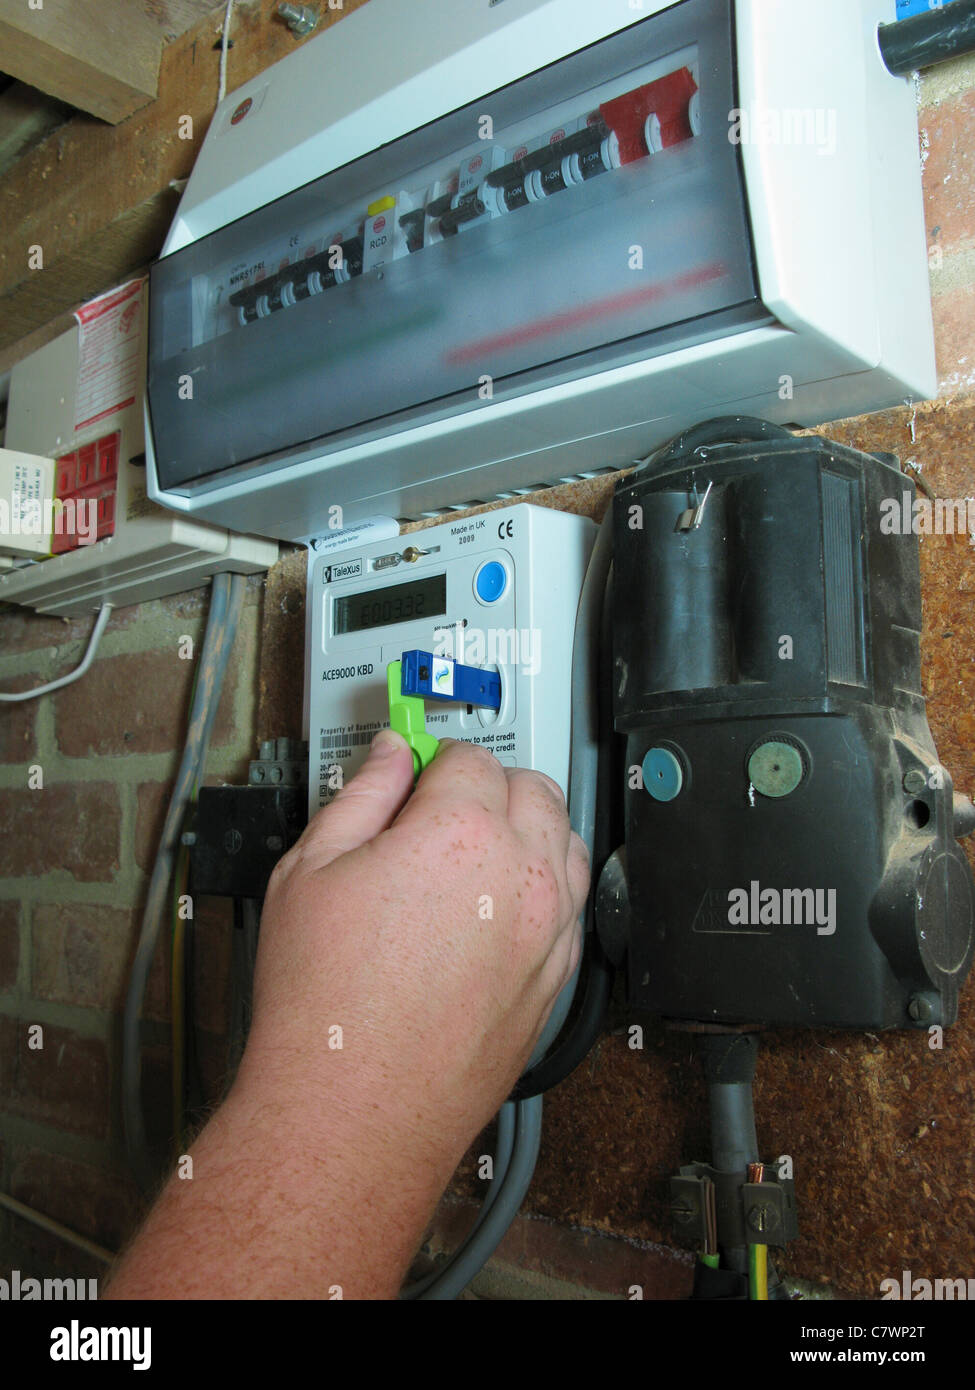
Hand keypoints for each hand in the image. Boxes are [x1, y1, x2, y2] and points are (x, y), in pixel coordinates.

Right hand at [234, 730, 588, 1170]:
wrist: (353, 1109)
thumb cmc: (325, 1002)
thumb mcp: (310, 870)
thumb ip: (360, 796)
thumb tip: (387, 757)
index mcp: (461, 832)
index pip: (469, 758)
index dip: (433, 761)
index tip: (412, 777)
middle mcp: (522, 874)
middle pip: (534, 788)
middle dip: (489, 786)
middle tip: (438, 810)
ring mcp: (549, 929)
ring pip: (567, 842)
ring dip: (528, 830)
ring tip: (471, 854)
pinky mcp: (556, 978)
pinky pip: (572, 905)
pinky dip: (544, 888)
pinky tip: (496, 906)